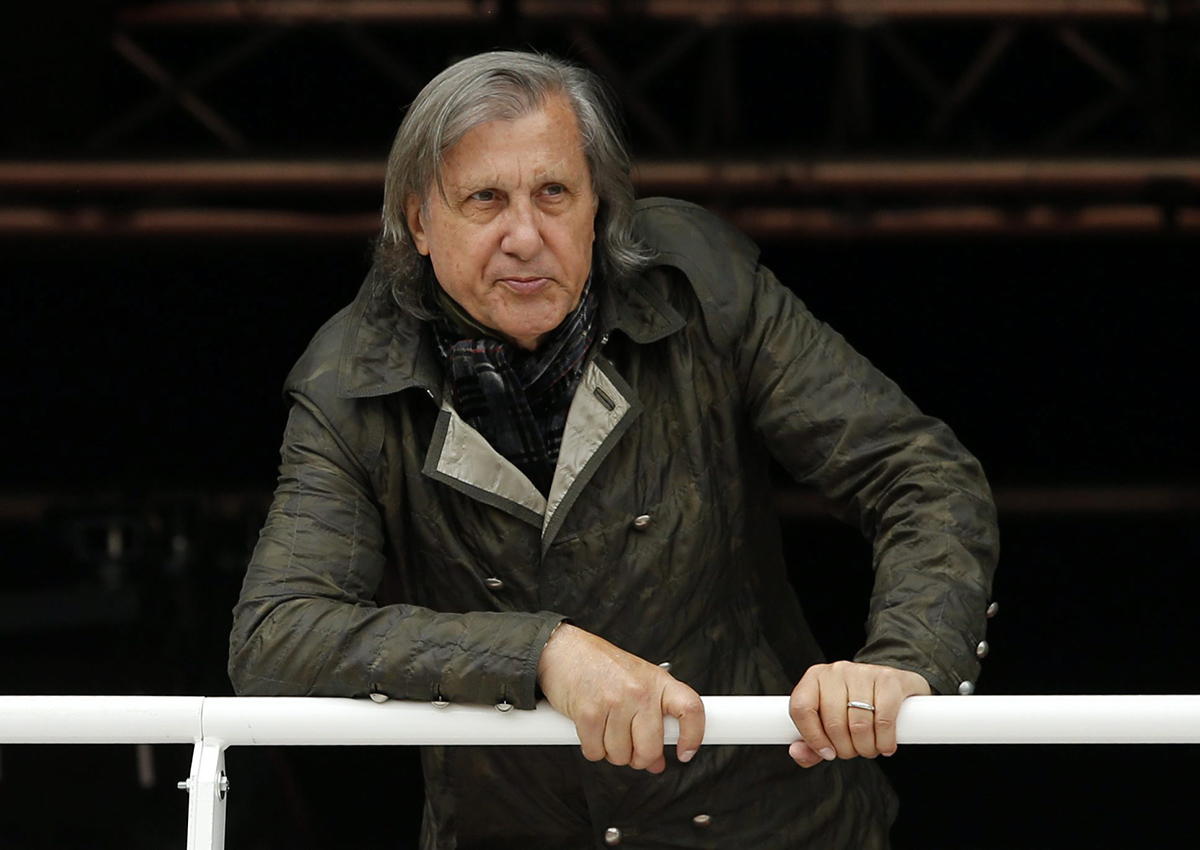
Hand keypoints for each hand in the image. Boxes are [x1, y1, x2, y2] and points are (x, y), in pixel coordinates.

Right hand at [536, 624, 704, 773]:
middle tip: (630, 749)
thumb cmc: (599, 665)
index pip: (691, 709)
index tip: (685, 752)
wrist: (563, 649)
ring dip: (611, 751)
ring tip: (606, 729)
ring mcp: (615, 702)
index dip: (693, 736)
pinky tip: (591, 730)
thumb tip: (657, 761)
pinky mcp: (589, 713)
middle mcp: (640, 691)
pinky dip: (592, 748)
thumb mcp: (635, 682)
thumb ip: (651, 718)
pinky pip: (595, 752)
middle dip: (639, 758)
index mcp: (658, 681)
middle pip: (651, 748)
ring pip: (621, 755)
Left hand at [787, 661, 930, 766]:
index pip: (801, 708)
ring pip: (859, 724)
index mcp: (814, 678)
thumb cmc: (853, 706)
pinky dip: (884, 741)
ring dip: (866, 748)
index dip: (812, 737)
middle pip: (833, 723)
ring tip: (870, 747)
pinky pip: (884, 719)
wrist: (889, 685)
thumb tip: (797, 752)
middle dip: (845, 749)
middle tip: (854, 751)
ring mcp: (863, 673)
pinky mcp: (889, 679)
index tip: (827, 753)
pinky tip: (885, 745)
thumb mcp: (828, 722)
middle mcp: (836, 672)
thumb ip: (809, 744)